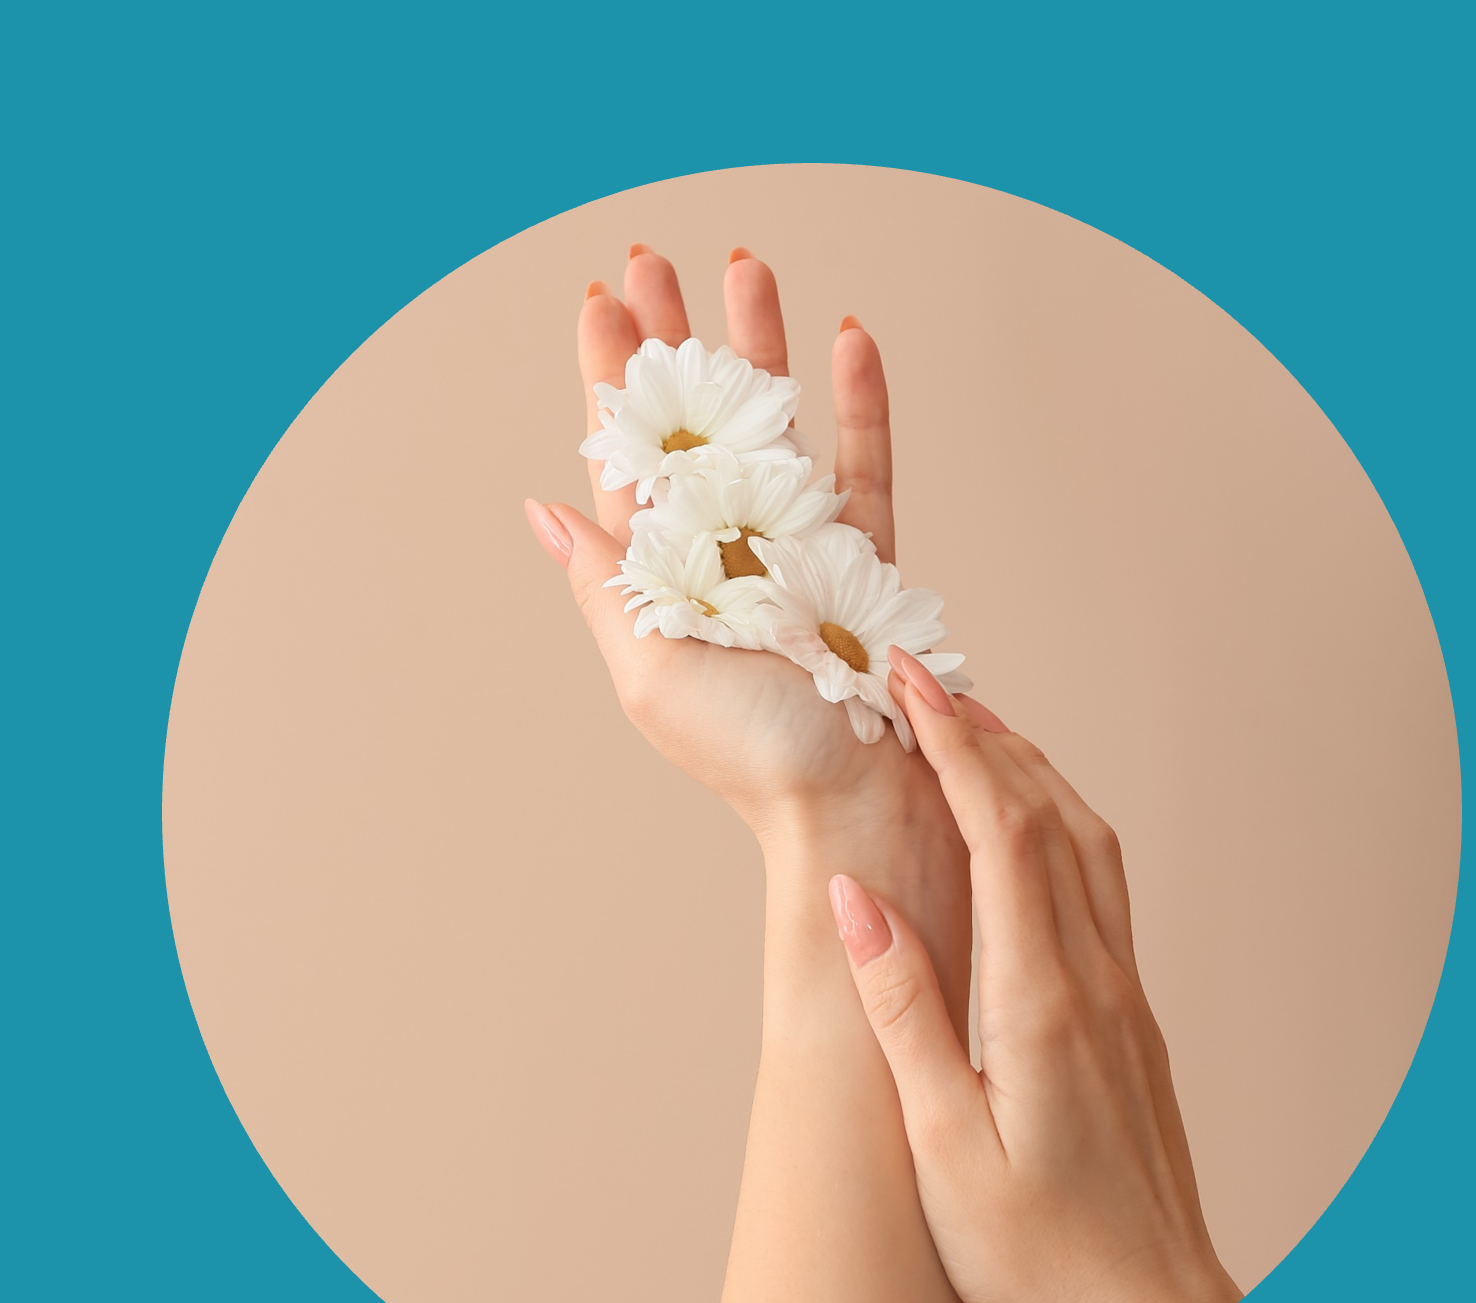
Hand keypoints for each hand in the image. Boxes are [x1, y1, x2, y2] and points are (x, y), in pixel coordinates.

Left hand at [525, 246, 923, 839]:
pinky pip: (864, 462)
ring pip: (777, 421)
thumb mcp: (651, 673)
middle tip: (656, 262)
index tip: (599, 304)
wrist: (852, 802)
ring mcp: (801, 544)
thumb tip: (542, 508)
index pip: (630, 453)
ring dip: (761, 343)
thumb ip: (604, 585)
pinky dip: (860, 400)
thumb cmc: (750, 756)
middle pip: (698, 419)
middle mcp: (730, 545)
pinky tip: (849, 339)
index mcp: (669, 570)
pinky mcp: (867, 555)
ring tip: (746, 268)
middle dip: (676, 339)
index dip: (611, 378)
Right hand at [829, 650, 1241, 1302]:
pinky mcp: (1130, 1016)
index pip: (1006, 835)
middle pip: (1054, 817)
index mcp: (1044, 1002)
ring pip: (1088, 844)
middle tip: (922, 679)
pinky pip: (1099, 886)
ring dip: (1029, 771)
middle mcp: (1097, 980)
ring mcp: (1125, 995)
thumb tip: (856, 900)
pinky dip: (1055, 825)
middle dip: (987, 735)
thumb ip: (904, 1015)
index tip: (908, 685)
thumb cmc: (1035, 1248)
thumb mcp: (942, 1145)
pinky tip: (1021, 829)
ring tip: (968, 728)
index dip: (957, 748)